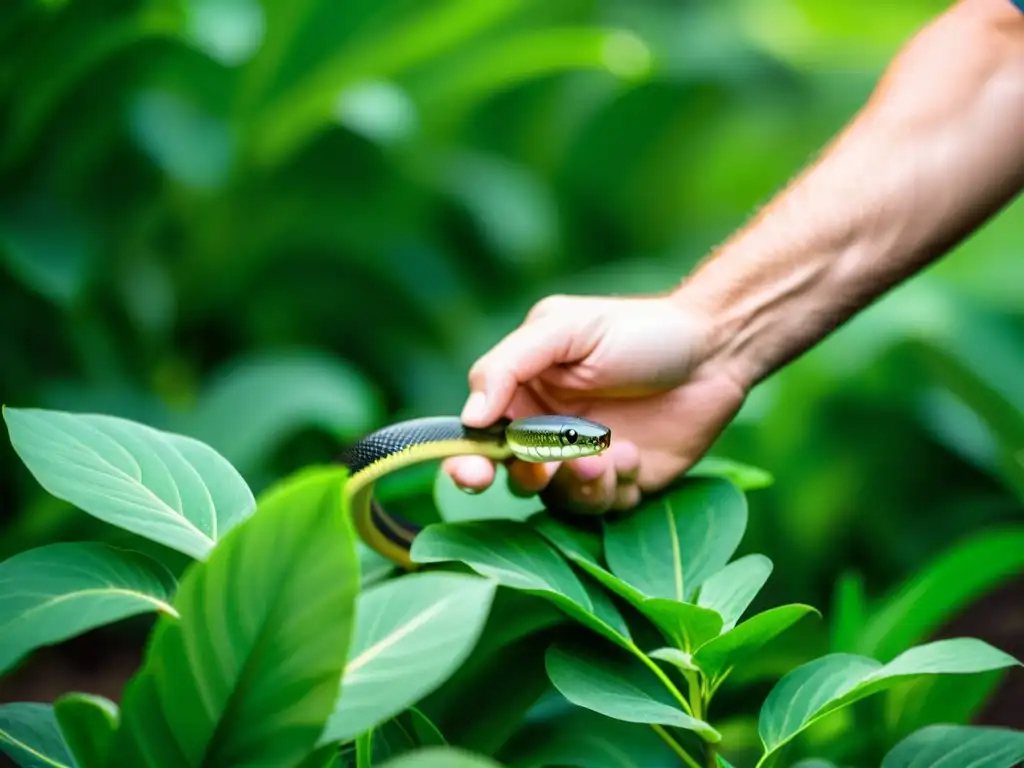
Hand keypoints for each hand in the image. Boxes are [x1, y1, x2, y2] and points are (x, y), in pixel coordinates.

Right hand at [443, 292, 748, 514]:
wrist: (715, 350)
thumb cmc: (637, 330)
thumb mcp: (565, 329)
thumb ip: (510, 365)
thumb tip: (472, 416)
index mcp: (522, 395)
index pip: (477, 438)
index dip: (466, 462)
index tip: (472, 475)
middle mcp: (547, 435)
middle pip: (514, 477)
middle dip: (531, 475)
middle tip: (552, 460)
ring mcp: (585, 464)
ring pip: (560, 500)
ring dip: (580, 481)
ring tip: (612, 449)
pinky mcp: (624, 486)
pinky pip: (604, 509)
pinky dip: (616, 486)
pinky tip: (636, 454)